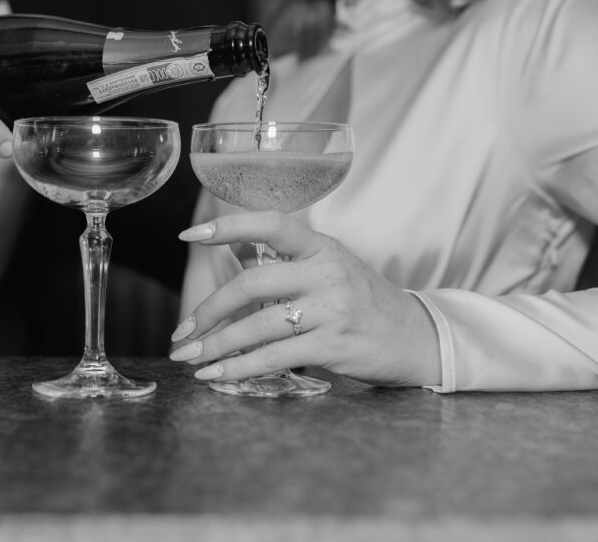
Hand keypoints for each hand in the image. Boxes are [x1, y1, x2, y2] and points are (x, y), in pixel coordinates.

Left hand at [172, 211, 440, 386]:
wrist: (415, 337)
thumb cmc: (362, 301)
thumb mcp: (330, 268)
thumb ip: (285, 264)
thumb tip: (227, 258)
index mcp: (321, 247)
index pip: (270, 223)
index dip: (227, 226)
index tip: (188, 235)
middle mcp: (326, 273)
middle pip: (252, 284)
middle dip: (209, 310)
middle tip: (183, 330)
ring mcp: (332, 311)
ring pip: (258, 327)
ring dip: (216, 345)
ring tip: (188, 357)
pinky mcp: (334, 347)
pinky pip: (275, 358)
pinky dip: (239, 368)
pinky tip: (216, 375)